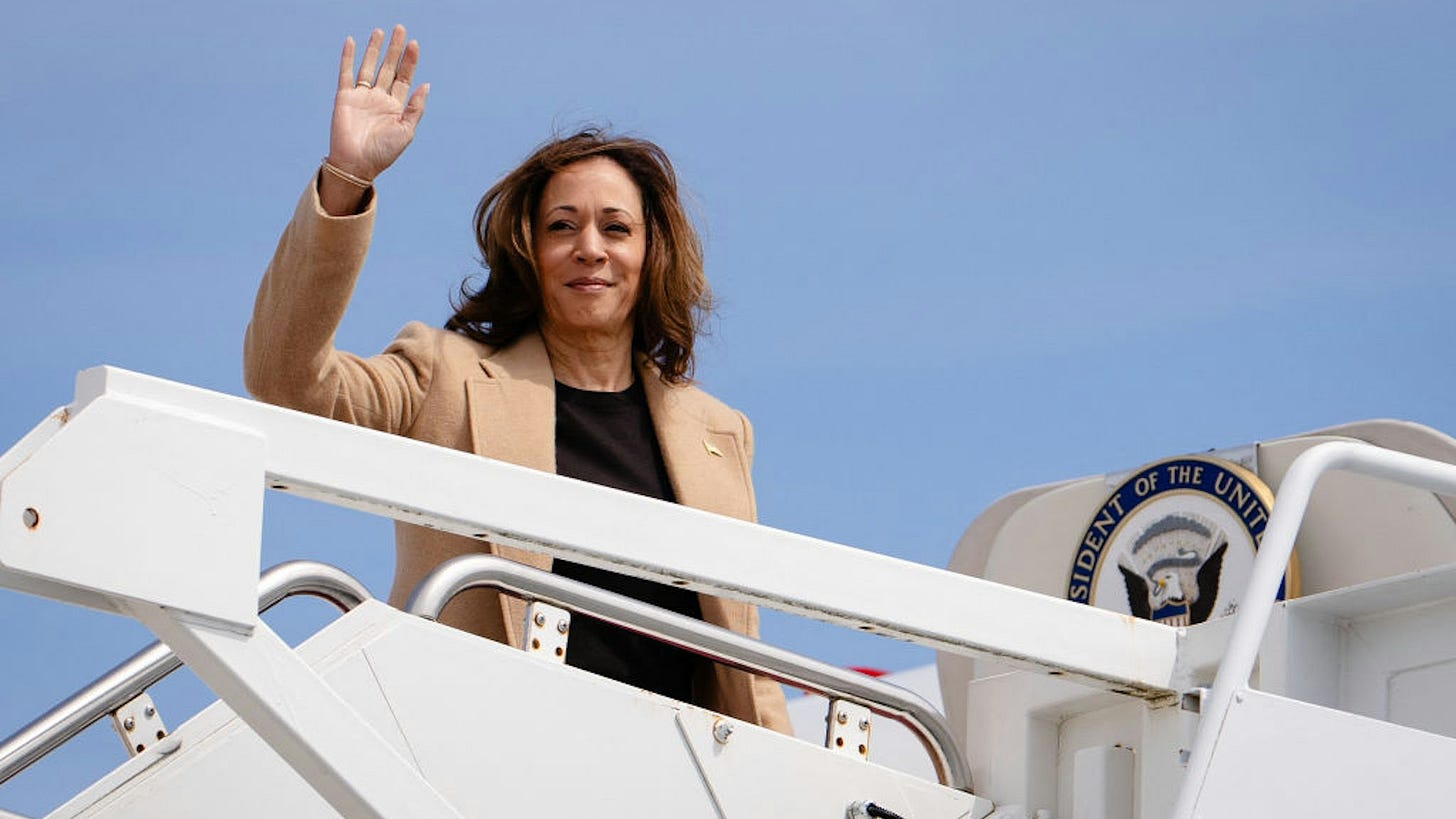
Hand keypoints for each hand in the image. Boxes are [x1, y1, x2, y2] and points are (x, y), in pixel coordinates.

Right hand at [327, 25, 428, 182]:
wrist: (357, 164)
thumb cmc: (383, 152)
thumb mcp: (406, 131)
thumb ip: (416, 107)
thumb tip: (426, 84)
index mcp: (395, 107)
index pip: (404, 78)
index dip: (409, 61)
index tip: (414, 44)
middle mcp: (379, 99)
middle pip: (388, 68)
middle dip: (394, 49)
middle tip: (400, 29)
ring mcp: (361, 96)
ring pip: (368, 66)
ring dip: (374, 49)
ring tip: (380, 32)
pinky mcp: (345, 97)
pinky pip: (346, 73)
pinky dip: (348, 57)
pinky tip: (352, 41)